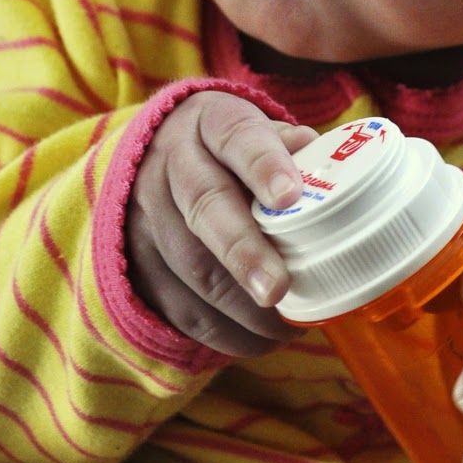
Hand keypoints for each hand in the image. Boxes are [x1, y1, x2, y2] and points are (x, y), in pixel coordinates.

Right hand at [125, 92, 316, 356]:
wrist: (155, 154)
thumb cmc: (232, 150)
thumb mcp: (258, 131)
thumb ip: (292, 148)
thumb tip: (326, 164)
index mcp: (211, 122)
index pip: (237, 137)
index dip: (264, 166)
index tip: (290, 197)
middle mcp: (171, 164)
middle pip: (205, 207)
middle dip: (243, 252)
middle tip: (278, 289)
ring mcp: (148, 213)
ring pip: (188, 263)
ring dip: (239, 304)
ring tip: (285, 327)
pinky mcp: (136, 261)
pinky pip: (175, 303)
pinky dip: (220, 330)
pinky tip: (257, 340)